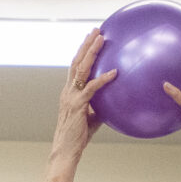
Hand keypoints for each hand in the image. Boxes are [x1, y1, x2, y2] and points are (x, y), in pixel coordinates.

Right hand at [52, 29, 114, 159]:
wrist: (65, 151)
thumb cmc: (77, 138)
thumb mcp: (92, 118)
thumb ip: (100, 107)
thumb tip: (115, 101)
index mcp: (69, 92)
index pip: (75, 67)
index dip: (82, 52)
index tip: (91, 39)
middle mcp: (68, 91)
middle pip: (76, 62)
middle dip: (86, 44)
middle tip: (96, 30)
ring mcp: (71, 97)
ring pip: (81, 69)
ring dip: (91, 52)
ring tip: (101, 38)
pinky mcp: (77, 105)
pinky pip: (91, 88)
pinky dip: (103, 79)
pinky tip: (114, 72)